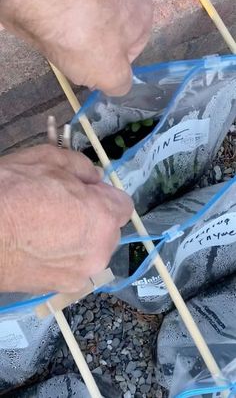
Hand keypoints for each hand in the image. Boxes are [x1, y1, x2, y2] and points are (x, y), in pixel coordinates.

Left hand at [0, 0, 152, 95]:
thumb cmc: (87, 36)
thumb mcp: (111, 76)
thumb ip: (120, 85)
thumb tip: (118, 85)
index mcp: (142, 14)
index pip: (131, 50)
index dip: (110, 66)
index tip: (93, 73)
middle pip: (106, 32)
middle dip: (90, 48)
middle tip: (74, 58)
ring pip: (83, 19)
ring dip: (71, 34)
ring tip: (56, 41)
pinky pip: (62, 6)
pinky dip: (54, 17)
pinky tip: (45, 24)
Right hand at [0, 145, 132, 292]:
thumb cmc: (9, 192)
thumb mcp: (46, 160)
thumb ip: (82, 167)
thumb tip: (95, 179)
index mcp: (102, 216)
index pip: (123, 204)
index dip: (104, 195)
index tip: (85, 191)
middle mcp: (100, 249)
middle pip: (109, 229)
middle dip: (94, 216)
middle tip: (62, 207)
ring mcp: (81, 273)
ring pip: (92, 249)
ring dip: (80, 238)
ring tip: (47, 228)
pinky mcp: (61, 288)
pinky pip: (75, 266)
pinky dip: (65, 256)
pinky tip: (40, 247)